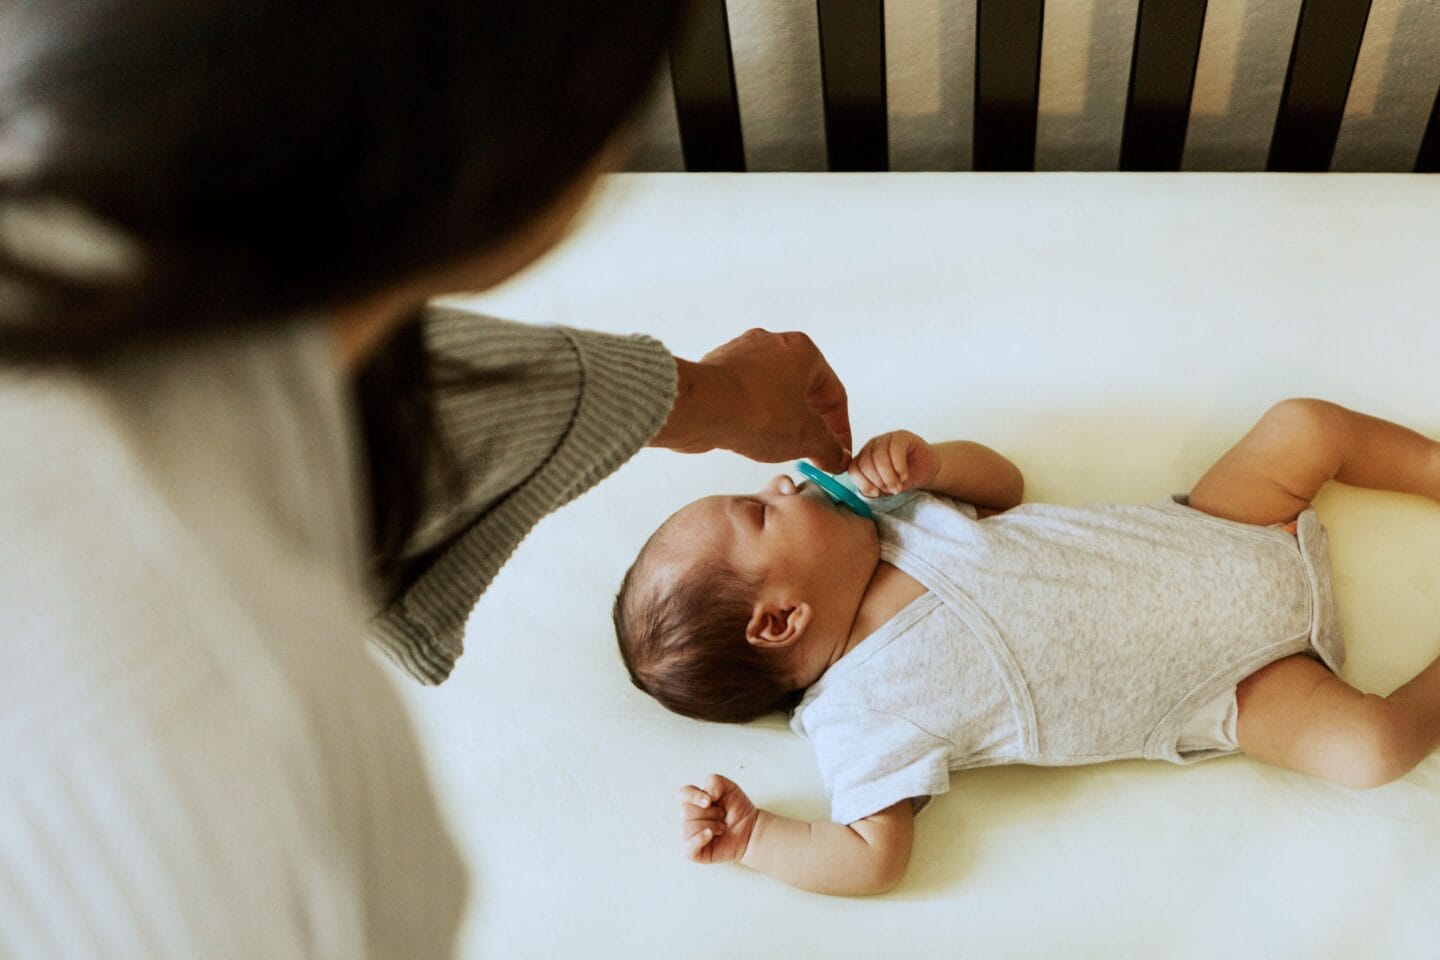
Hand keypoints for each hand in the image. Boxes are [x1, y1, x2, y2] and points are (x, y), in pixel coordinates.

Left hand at [652, 329, 852, 472]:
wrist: (700, 407)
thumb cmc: (755, 411)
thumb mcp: (806, 437)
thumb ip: (829, 449)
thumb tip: (836, 457)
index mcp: (802, 351)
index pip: (833, 394)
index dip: (840, 429)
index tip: (836, 452)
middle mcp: (772, 345)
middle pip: (803, 391)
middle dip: (809, 424)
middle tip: (811, 451)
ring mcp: (741, 355)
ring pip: (772, 392)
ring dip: (781, 420)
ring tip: (780, 447)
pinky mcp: (717, 371)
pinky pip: (745, 395)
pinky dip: (753, 415)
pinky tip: (751, 436)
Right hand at [678, 774, 758, 864]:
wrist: (751, 830)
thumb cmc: (738, 810)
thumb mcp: (729, 787)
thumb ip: (714, 781)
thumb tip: (706, 794)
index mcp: (694, 802)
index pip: (682, 794)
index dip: (694, 796)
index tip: (709, 801)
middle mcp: (688, 819)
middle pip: (686, 811)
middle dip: (710, 813)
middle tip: (722, 816)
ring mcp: (689, 836)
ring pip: (688, 828)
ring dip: (711, 826)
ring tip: (722, 828)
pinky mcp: (693, 852)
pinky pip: (687, 848)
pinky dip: (699, 840)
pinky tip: (710, 836)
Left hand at [848, 430, 939, 496]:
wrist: (926, 469)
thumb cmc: (902, 479)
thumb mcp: (885, 488)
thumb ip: (874, 488)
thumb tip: (868, 492)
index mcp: (863, 458)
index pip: (853, 468)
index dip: (863, 483)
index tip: (876, 493)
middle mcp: (871, 446)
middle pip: (865, 462)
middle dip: (878, 480)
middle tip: (892, 490)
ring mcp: (885, 439)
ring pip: (879, 456)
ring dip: (889, 476)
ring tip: (899, 486)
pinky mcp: (901, 436)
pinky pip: (895, 449)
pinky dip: (899, 466)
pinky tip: (904, 475)